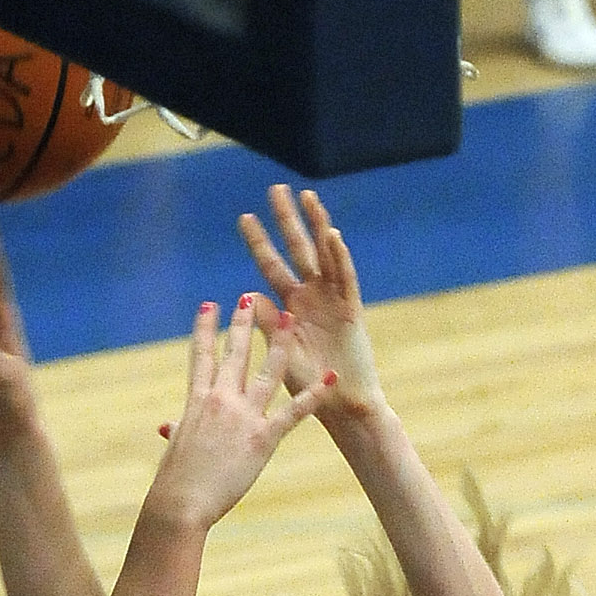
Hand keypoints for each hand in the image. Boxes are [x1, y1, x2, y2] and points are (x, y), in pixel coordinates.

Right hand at [147, 298, 330, 530]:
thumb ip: (178, 431)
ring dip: (280, 343)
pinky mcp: (262, 438)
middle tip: (250, 298)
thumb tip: (167, 428)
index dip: (204, 329)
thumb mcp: (177, 448)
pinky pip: (293, 412)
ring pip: (267, 370)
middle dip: (243, 323)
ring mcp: (243, 416)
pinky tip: (329, 379)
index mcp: (197, 401)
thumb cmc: (174, 482)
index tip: (208, 306)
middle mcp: (221, 400)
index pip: (200, 356)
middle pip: (235, 353)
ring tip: (289, 319)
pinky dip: (314, 395)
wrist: (181, 501)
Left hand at [237, 185, 383, 418]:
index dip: (259, 242)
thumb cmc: (308, 387)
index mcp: (290, 307)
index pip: (271, 267)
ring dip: (316, 226)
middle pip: (298, 250)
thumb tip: (248, 295)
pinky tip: (331, 235)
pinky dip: (339, 257)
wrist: (341, 406)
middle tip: (275, 189)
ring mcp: (333, 300)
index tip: (244, 217)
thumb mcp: (280, 354)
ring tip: (307, 197)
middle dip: (286, 220)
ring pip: (324, 255)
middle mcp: (311, 297)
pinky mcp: (351, 309)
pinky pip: (345, 278)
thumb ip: (266, 325)